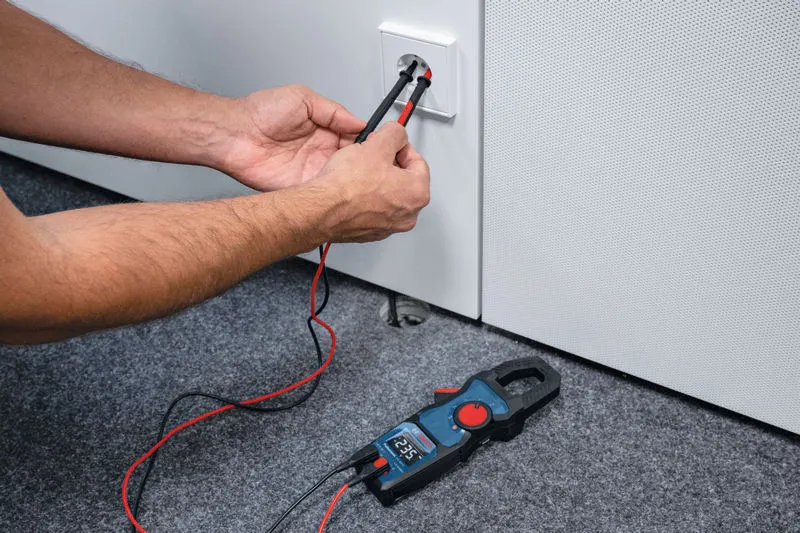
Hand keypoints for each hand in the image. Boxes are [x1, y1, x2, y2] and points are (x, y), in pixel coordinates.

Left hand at [222, 85, 365, 190]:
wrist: (233, 135)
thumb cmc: (259, 112)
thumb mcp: (304, 98)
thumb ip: (334, 111)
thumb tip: (359, 122)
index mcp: (324, 130)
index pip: (356, 140)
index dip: (370, 145)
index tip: (383, 147)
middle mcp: (320, 152)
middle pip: (354, 163)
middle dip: (366, 166)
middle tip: (379, 166)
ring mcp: (312, 171)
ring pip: (342, 180)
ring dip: (352, 181)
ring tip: (365, 180)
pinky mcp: (301, 187)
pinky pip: (322, 194)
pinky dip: (333, 194)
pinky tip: (342, 190)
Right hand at [308, 122, 429, 242]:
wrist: (321, 210)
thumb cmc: (348, 186)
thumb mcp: (377, 144)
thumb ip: (395, 134)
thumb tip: (397, 134)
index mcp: (418, 193)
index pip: (418, 161)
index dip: (401, 146)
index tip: (389, 143)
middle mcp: (408, 215)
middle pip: (404, 180)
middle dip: (388, 164)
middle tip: (372, 155)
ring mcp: (388, 226)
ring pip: (388, 195)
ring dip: (376, 181)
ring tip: (358, 172)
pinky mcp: (369, 232)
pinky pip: (373, 209)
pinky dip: (365, 198)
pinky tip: (351, 189)